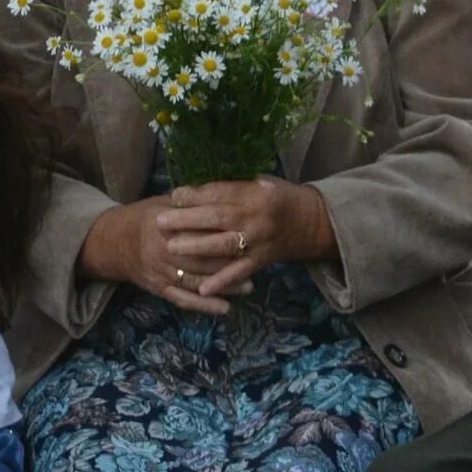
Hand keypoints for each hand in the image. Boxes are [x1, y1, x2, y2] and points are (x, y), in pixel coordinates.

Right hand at [80, 197, 243, 315]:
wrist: (113, 242)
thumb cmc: (148, 218)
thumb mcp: (165, 204)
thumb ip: (192, 203)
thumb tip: (227, 192)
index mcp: (167, 226)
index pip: (199, 231)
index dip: (224, 235)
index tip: (249, 236)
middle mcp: (163, 250)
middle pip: (200, 259)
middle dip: (228, 263)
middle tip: (254, 264)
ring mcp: (160, 272)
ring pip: (195, 281)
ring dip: (222, 287)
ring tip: (249, 286)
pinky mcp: (158, 288)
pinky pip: (182, 299)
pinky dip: (204, 305)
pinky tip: (225, 308)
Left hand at [155, 179, 332, 297]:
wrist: (312, 223)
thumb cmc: (279, 199)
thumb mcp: (261, 182)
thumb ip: (233, 185)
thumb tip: (194, 187)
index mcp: (257, 193)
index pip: (220, 192)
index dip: (195, 194)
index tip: (175, 195)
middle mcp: (258, 217)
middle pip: (217, 218)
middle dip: (186, 219)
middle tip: (160, 221)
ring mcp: (260, 240)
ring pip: (224, 245)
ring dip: (196, 247)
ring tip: (171, 247)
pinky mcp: (262, 260)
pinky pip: (239, 271)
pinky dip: (222, 281)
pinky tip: (203, 289)